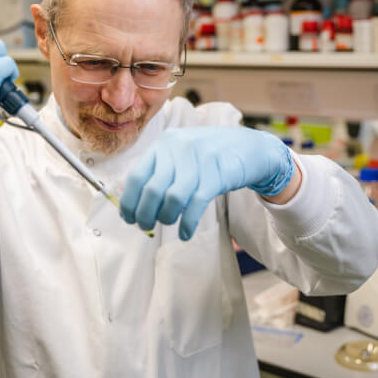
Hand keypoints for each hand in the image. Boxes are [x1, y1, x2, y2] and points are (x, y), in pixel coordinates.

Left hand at [120, 126, 293, 240]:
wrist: (249, 148)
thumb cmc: (207, 157)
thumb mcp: (179, 154)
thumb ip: (158, 171)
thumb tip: (132, 201)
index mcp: (164, 144)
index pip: (136, 176)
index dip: (129, 202)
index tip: (128, 218)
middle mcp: (179, 148)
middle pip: (152, 190)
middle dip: (144, 214)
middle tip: (145, 226)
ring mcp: (199, 161)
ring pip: (173, 199)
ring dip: (166, 218)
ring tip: (168, 223)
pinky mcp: (217, 175)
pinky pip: (196, 205)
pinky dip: (187, 224)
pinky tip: (184, 234)